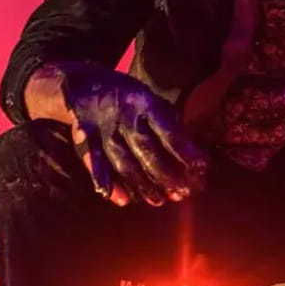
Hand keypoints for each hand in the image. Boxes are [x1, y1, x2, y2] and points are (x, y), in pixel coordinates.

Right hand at [55, 61, 208, 206]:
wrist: (84, 83)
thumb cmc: (129, 97)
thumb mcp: (151, 99)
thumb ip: (169, 123)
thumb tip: (191, 154)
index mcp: (144, 103)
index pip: (169, 132)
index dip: (185, 153)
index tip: (200, 170)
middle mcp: (124, 116)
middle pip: (146, 150)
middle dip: (165, 174)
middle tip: (181, 194)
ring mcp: (103, 129)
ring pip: (123, 161)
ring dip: (141, 184)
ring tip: (158, 201)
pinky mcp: (85, 139)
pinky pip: (95, 162)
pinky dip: (105, 181)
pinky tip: (118, 199)